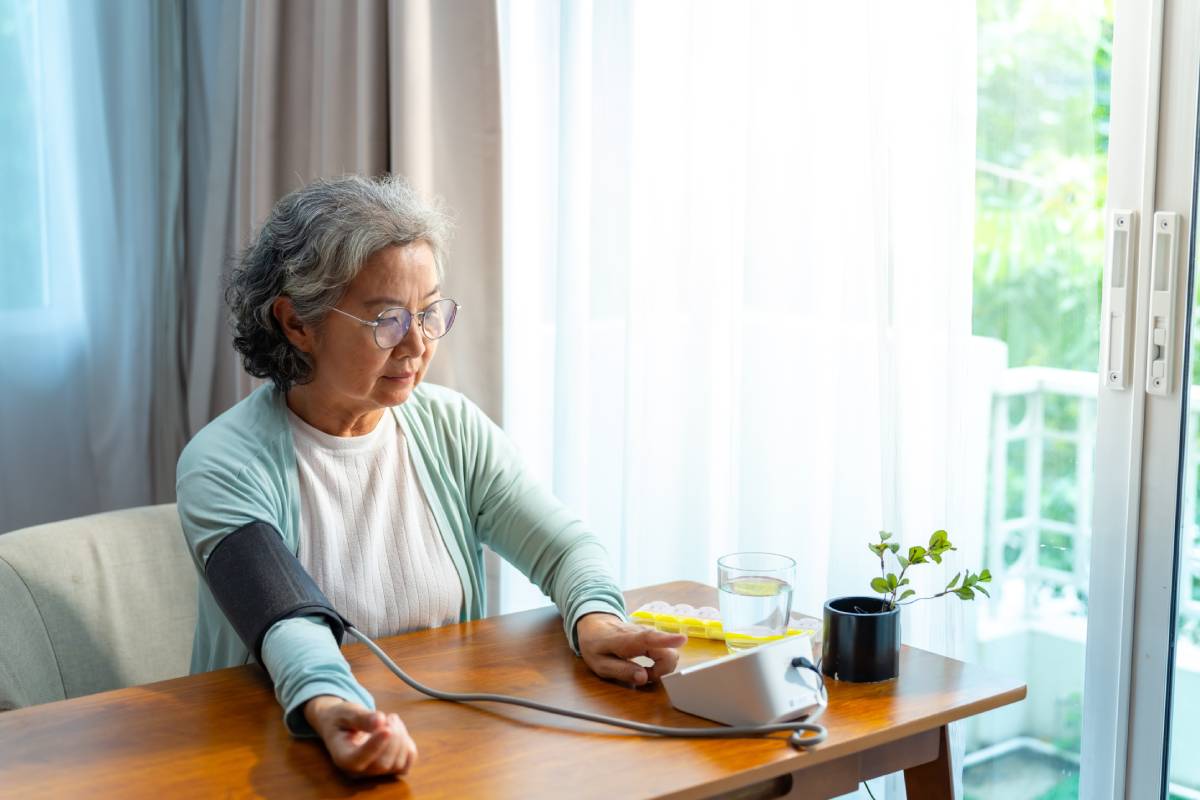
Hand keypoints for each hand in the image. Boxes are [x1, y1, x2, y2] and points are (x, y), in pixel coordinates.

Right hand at [303, 695, 417, 777]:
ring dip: (402, 738)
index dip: (374, 746)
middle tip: (390, 716)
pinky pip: (406, 765)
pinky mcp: (388, 769)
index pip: (357, 760)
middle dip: (393, 738)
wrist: (343, 727)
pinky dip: (409, 748)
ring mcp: (374, 773)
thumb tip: (380, 721)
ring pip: (397, 764)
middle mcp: (358, 771)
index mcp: (342, 757)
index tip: (386, 729)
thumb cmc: (342, 719)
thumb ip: (361, 717)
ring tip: (392, 719)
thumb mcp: (346, 712)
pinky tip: (400, 731)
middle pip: (382, 764)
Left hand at [576, 613, 687, 686]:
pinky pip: (666, 652)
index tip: (683, 639)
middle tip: (643, 677)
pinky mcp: (653, 638)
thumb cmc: (596, 645)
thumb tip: (644, 678)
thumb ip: (621, 671)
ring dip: (661, 668)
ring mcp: (650, 634)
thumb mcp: (600, 664)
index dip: (666, 639)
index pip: (649, 638)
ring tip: (642, 672)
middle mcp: (643, 634)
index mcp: (627, 640)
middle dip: (662, 671)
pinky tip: (646, 667)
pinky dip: (660, 664)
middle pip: (668, 652)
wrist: (595, 626)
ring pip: (670, 652)